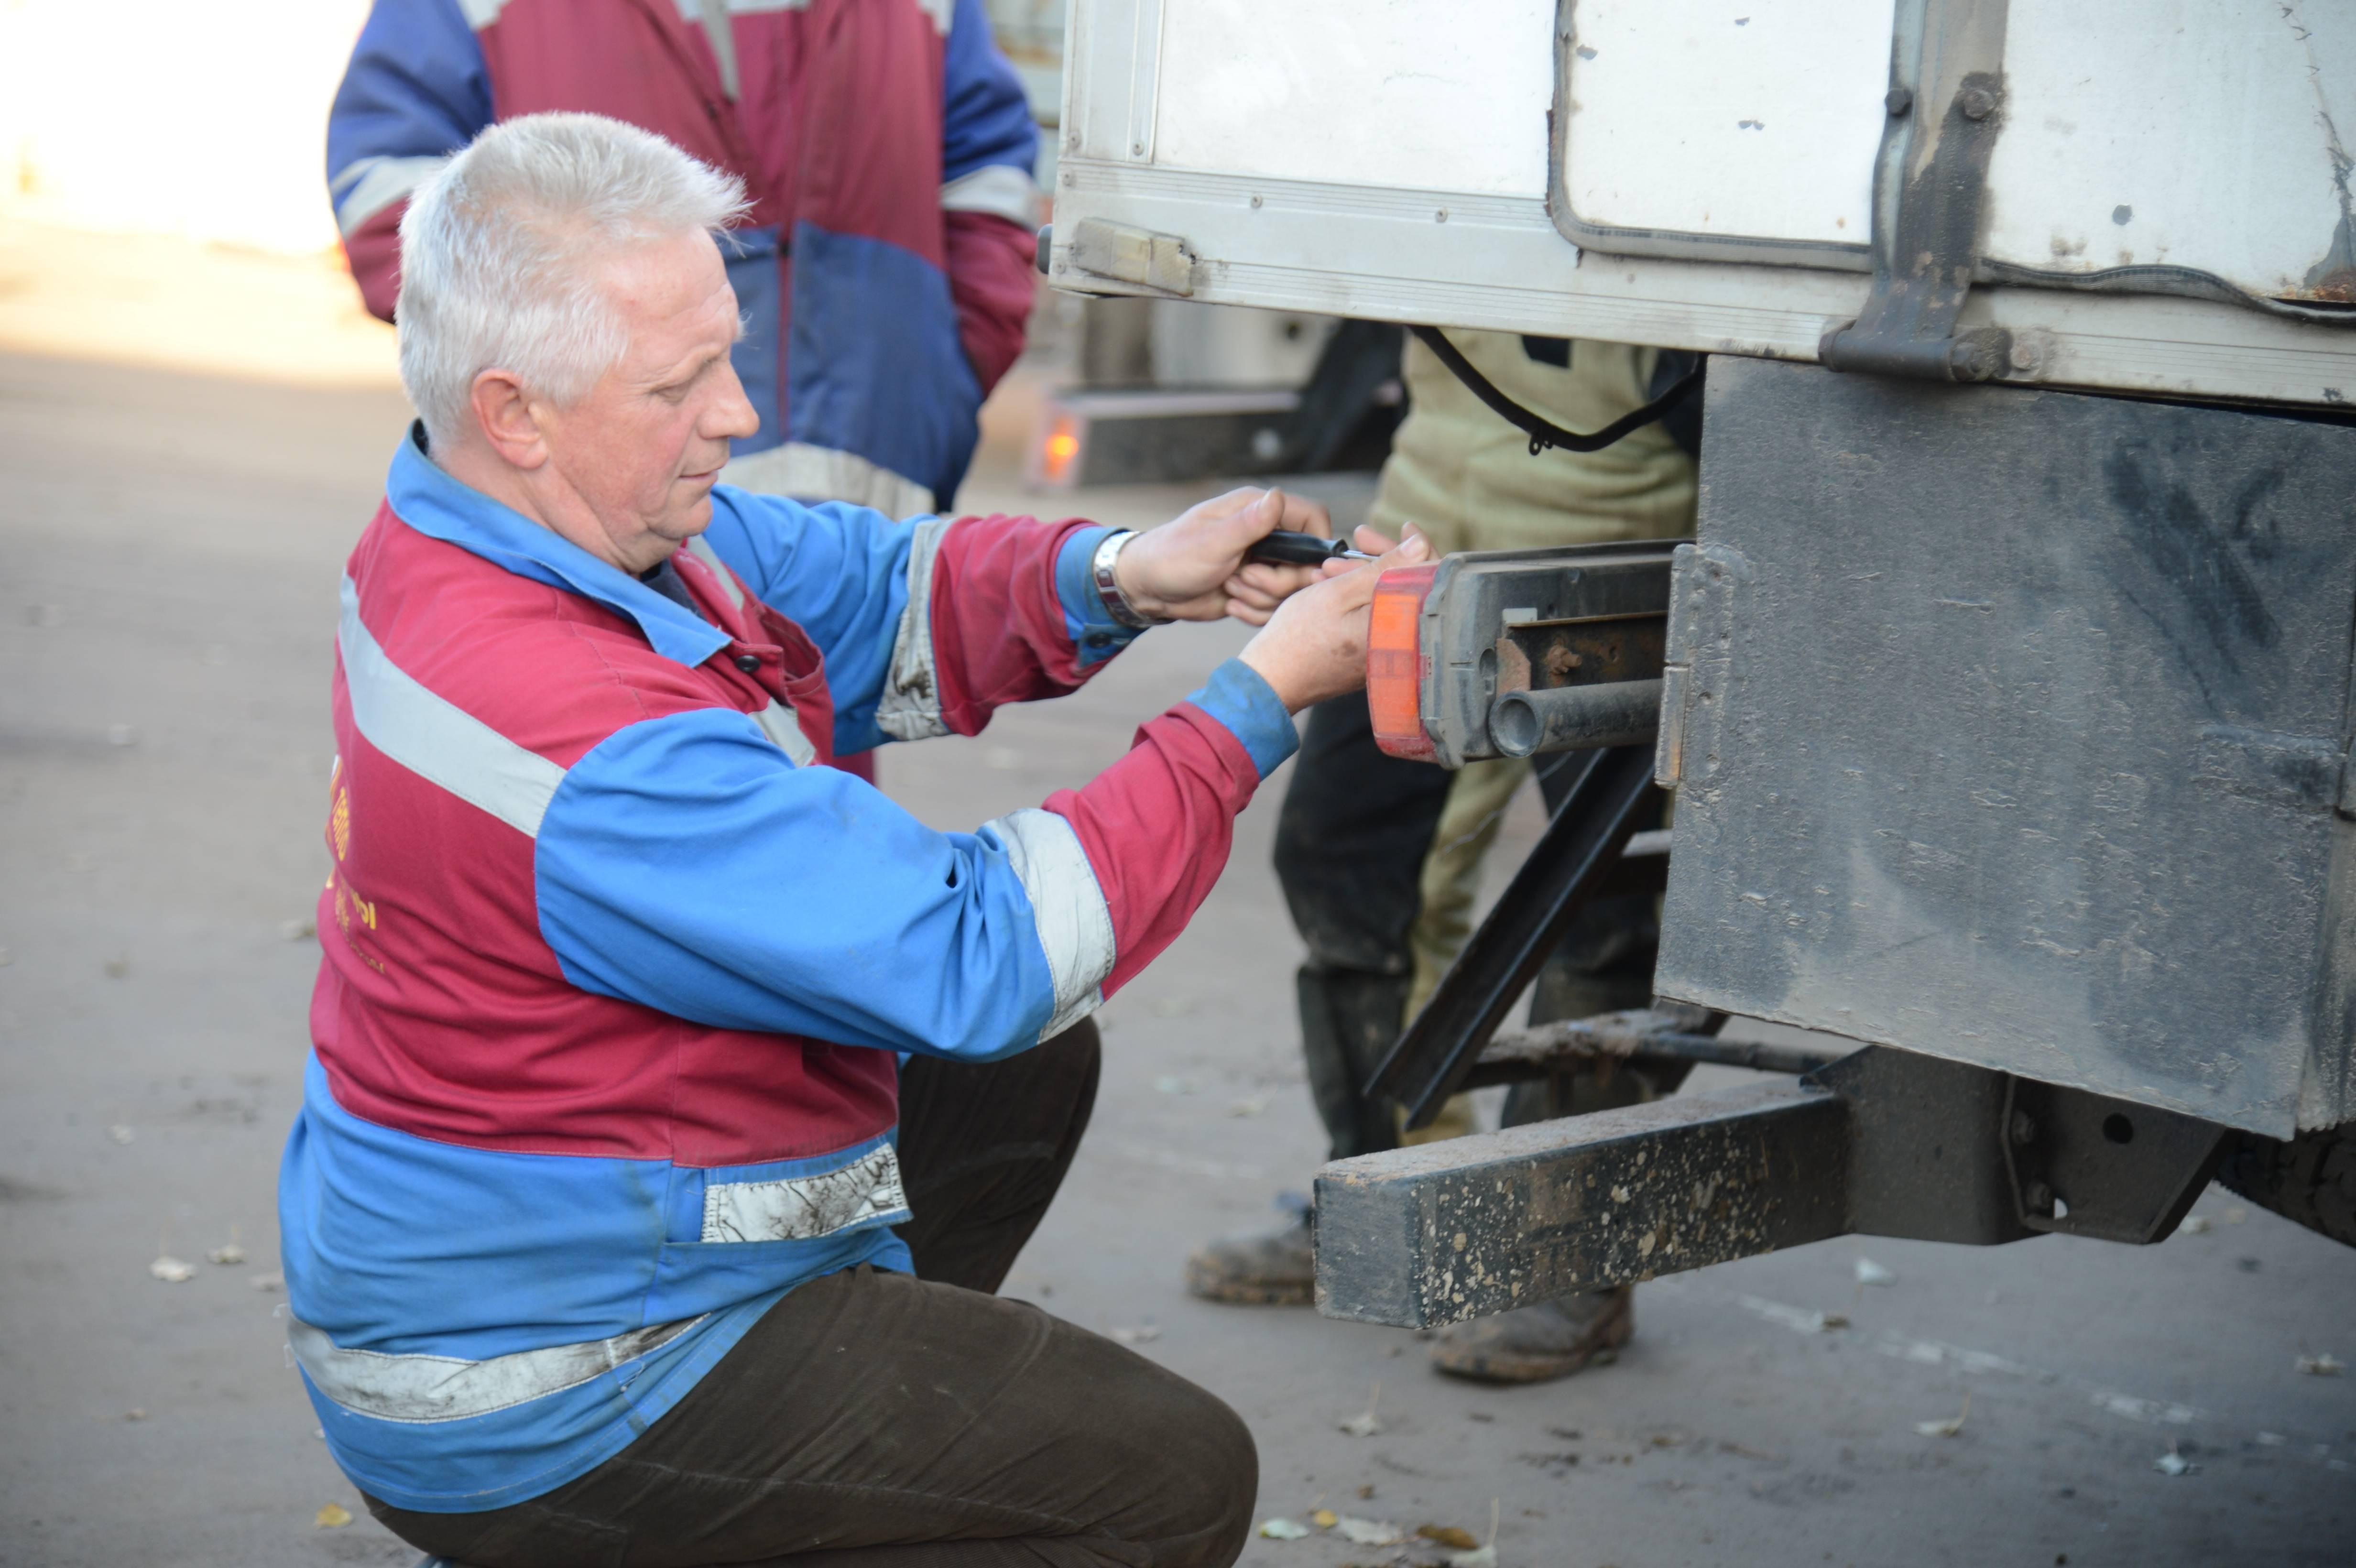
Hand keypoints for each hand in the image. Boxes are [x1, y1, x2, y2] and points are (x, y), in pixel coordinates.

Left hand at [1111, 487, 1336, 624]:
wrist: (1149, 589)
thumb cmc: (1172, 558)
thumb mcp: (1211, 543)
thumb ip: (1249, 523)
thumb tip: (1278, 497)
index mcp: (1258, 510)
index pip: (1312, 516)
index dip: (1317, 544)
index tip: (1305, 568)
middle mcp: (1266, 534)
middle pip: (1307, 563)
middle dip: (1277, 582)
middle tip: (1242, 580)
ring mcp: (1263, 563)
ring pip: (1292, 590)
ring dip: (1262, 599)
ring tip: (1231, 589)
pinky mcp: (1256, 588)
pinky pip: (1275, 607)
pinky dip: (1255, 612)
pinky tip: (1230, 603)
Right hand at [1237, 526, 1431, 711]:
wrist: (1272, 681)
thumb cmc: (1299, 638)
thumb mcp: (1340, 591)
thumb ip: (1385, 567)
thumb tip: (1421, 544)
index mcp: (1402, 627)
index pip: (1431, 580)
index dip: (1420, 549)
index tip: (1404, 528)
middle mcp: (1403, 644)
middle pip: (1410, 589)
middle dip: (1385, 559)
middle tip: (1357, 540)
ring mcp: (1388, 655)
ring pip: (1390, 602)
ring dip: (1367, 577)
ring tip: (1329, 566)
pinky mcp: (1373, 659)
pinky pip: (1377, 620)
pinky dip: (1362, 600)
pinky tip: (1334, 586)